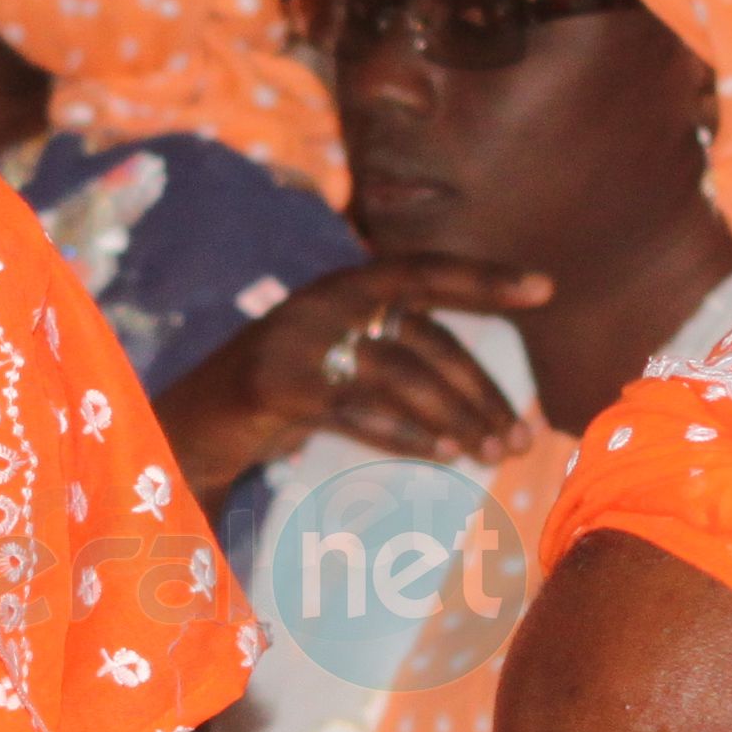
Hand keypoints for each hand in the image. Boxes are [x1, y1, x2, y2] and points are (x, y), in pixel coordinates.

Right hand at [150, 257, 549, 494]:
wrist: (184, 429)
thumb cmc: (278, 402)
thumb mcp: (338, 366)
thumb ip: (394, 358)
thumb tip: (483, 400)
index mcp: (342, 285)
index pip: (426, 275)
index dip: (485, 279)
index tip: (546, 287)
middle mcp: (322, 300)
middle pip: (424, 340)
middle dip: (479, 391)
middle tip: (518, 438)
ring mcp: (295, 340)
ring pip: (397, 374)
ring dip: (453, 417)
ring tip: (489, 455)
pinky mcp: (276, 386)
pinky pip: (356, 409)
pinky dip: (405, 433)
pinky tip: (442, 456)